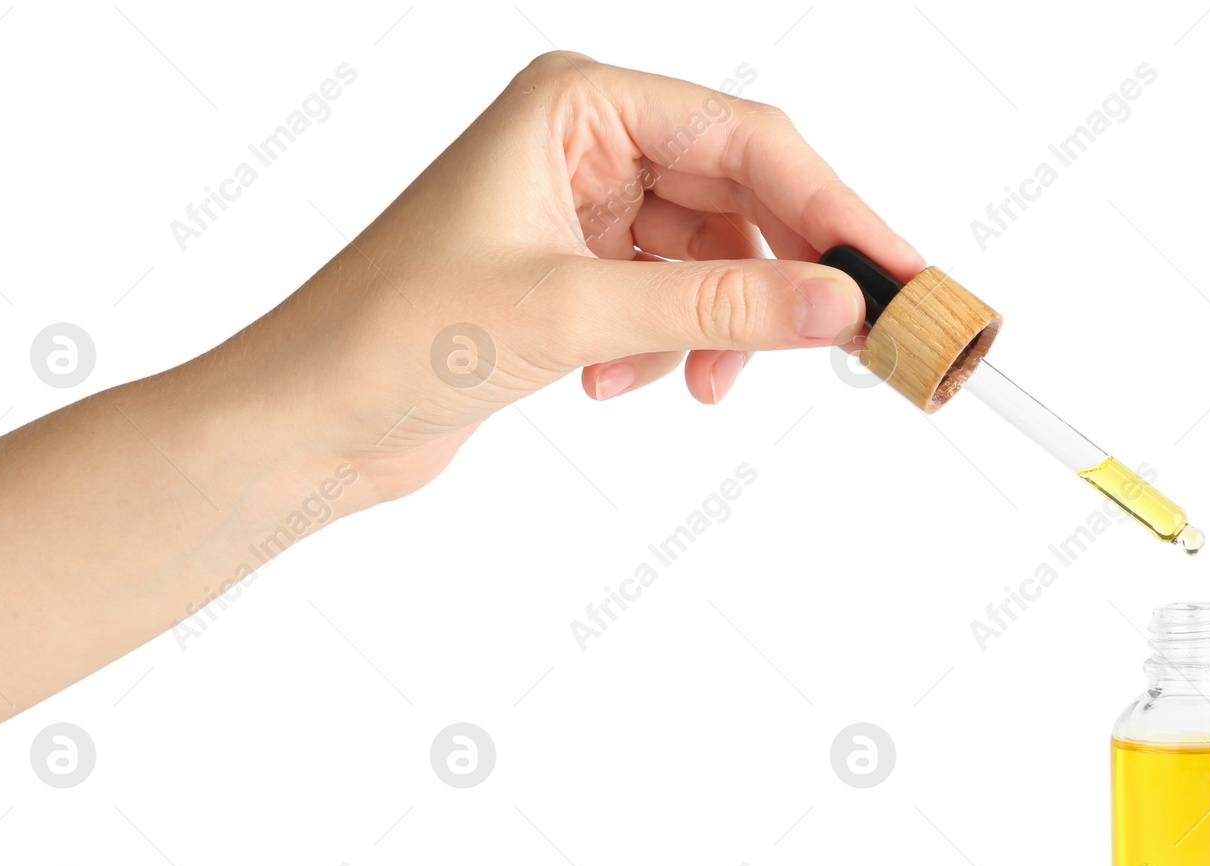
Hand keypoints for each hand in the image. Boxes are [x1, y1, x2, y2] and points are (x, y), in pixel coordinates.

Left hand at [248, 52, 924, 502]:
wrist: (308, 419)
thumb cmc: (393, 336)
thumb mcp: (575, 314)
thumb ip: (717, 303)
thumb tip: (839, 303)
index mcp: (578, 103)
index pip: (748, 142)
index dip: (837, 210)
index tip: (902, 275)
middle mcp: (585, 141)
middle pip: (741, 197)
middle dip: (783, 278)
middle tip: (854, 343)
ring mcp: (580, 209)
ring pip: (709, 260)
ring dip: (710, 329)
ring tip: (682, 386)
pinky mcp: (573, 275)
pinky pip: (668, 301)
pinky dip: (662, 349)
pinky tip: (611, 387)